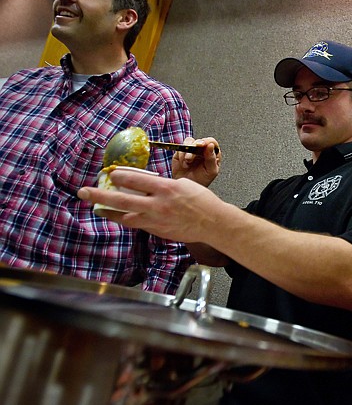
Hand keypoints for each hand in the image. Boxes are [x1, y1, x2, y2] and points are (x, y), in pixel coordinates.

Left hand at [78, 169, 223, 243]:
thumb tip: (146, 185)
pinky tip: (119, 216)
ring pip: (125, 216)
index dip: (119, 176)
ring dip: (109, 211)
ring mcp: (156, 220)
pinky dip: (126, 219)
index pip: (135, 180)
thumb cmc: (202, 201)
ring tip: (96, 207)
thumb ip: (162, 185)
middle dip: (100, 194)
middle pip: (122, 199)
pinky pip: (137, 224)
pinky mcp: (158, 231)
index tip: (110, 174)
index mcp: (165, 188)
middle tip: (84, 191)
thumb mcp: (183, 184)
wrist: (214, 223)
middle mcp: (158, 205)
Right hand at [171, 136, 220, 186]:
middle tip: (191, 158)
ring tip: (188, 162)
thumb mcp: (211, 171)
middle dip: (194, 147)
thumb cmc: (202, 180)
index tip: (201, 145)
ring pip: (189, 142)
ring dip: (187, 152)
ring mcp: (191, 150)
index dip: (207, 141)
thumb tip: (211, 145)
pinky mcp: (181, 152)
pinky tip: (184, 164)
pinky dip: (181, 156)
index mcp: (212, 153)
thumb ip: (212, 158)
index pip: (211, 142)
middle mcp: (202, 150)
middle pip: (199, 141)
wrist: (188, 187)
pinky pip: (180, 149)